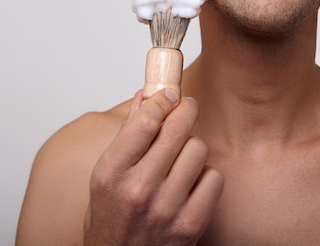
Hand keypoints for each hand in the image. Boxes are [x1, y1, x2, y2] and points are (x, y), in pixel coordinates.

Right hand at [83, 89, 223, 244]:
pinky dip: (205, 175)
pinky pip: (214, 177)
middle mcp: (137, 191)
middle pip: (177, 129)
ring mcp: (166, 210)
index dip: (162, 100)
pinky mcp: (191, 225)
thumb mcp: (105, 176)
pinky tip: (190, 183)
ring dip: (192, 147)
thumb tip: (146, 96)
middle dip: (185, 110)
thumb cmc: (112, 219)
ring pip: (198, 149)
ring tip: (180, 158)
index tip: (169, 94)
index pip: (145, 121)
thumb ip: (126, 134)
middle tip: (186, 107)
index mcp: (111, 174)